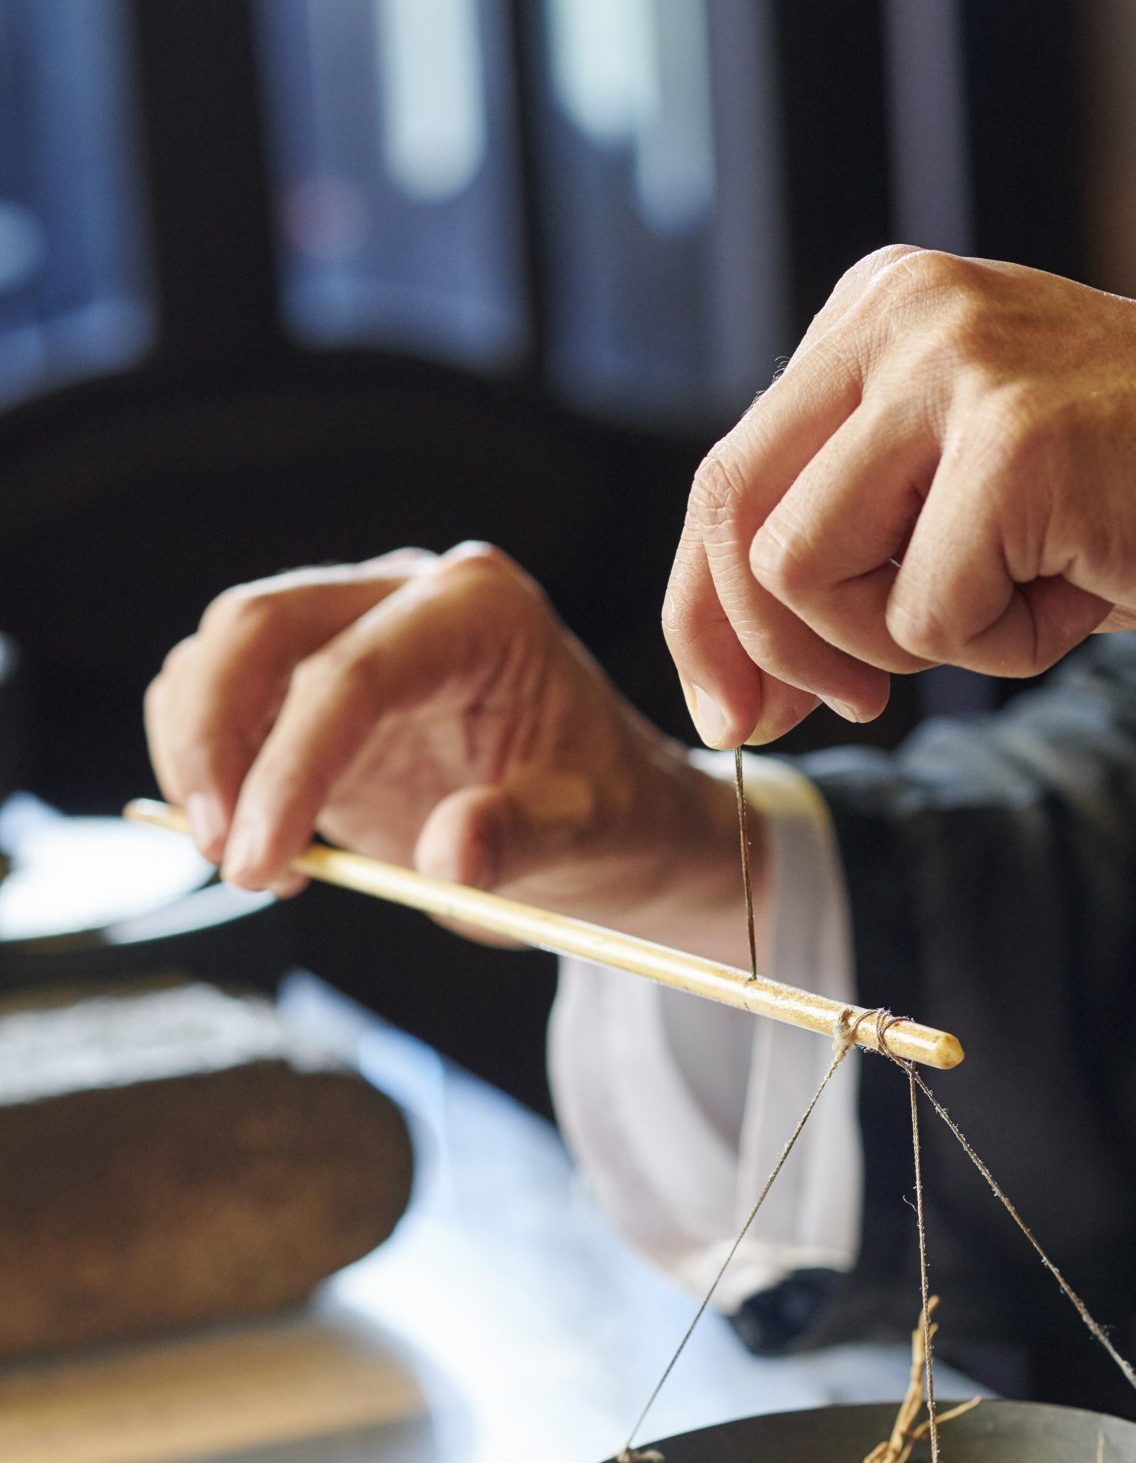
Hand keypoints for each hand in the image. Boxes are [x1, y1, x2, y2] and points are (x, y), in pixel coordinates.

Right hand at [145, 542, 755, 962]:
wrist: (609, 816)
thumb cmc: (608, 814)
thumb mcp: (589, 833)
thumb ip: (520, 838)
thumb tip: (448, 858)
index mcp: (481, 611)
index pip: (354, 671)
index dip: (291, 768)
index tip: (259, 862)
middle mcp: (404, 595)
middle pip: (256, 628)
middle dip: (214, 743)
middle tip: (226, 858)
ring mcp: (348, 626)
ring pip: (217, 656)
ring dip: (198, 759)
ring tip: (252, 867)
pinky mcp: (308, 678)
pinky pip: (215, 695)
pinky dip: (202, 766)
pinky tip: (255, 844)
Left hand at [662, 247, 1135, 742]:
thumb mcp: (985, 483)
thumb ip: (865, 524)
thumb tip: (738, 659)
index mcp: (884, 306)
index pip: (730, 473)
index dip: (707, 612)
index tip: (741, 707)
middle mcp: (902, 312)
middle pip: (730, 517)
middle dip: (763, 647)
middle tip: (837, 715)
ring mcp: (953, 365)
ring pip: (801, 574)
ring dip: (904, 641)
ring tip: (1025, 605)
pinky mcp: (1012, 443)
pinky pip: (926, 617)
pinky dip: (1005, 646)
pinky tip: (1092, 588)